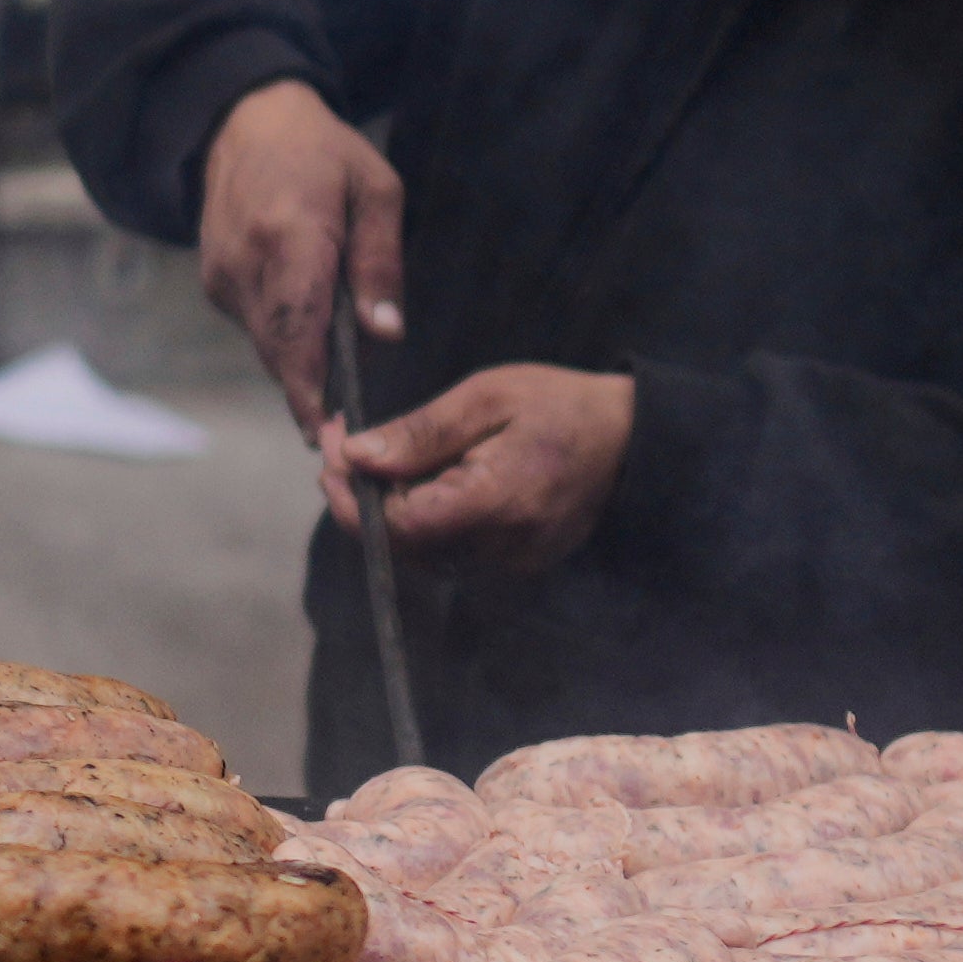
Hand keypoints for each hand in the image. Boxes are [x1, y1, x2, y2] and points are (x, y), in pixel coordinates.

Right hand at [192, 81, 404, 443]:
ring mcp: (222, 275)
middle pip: (280, 350)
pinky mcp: (214, 283)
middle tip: (348, 433)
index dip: (310, 386)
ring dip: (302, 365)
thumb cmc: (323, 152)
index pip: (297, 327)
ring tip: (339, 378)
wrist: (245, 123)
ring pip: (267, 345)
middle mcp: (246, 262)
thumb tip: (386, 333)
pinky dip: (285, 338)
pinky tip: (311, 327)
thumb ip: (382, 263)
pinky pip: (256, 329)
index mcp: (290, 234)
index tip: (328, 432)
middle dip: (312, 395)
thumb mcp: (376, 190)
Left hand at [330, 365, 633, 572]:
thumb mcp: (487, 398)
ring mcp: (512, 563)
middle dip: (359, 499)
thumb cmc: (561, 406)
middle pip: (403, 547)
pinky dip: (418, 521)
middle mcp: (504, 547)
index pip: (400, 525)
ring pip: (421, 555)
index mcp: (497, 502)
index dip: (354, 495)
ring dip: (385, 511)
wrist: (631, 438)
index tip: (332, 447)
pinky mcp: (516, 564)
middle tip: (339, 446)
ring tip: (367, 457)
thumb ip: (421, 434)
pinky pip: (449, 554)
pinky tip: (409, 480)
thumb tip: (356, 457)